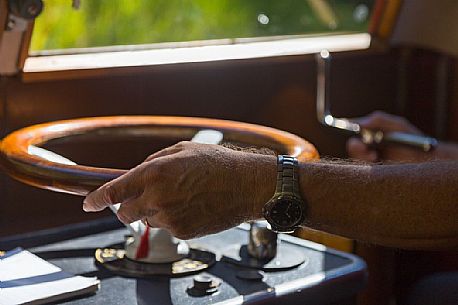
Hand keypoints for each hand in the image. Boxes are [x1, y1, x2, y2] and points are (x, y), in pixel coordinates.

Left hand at [83, 141, 275, 238]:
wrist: (246, 185)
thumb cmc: (217, 164)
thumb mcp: (182, 150)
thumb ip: (153, 162)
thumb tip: (136, 173)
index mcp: (154, 173)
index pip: (114, 191)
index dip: (97, 199)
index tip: (89, 204)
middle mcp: (157, 197)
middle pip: (125, 213)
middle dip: (126, 208)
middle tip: (139, 201)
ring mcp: (169, 217)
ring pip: (148, 220)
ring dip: (154, 211)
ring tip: (180, 197)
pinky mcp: (182, 231)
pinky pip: (167, 227)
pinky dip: (173, 219)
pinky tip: (191, 206)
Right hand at [346, 111, 432, 161]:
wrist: (426, 158)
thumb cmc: (412, 138)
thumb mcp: (398, 125)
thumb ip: (380, 119)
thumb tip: (361, 123)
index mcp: (370, 130)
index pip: (352, 127)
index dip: (345, 128)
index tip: (346, 130)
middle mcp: (368, 143)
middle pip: (352, 145)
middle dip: (354, 146)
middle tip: (362, 146)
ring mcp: (371, 156)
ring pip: (356, 157)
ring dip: (362, 156)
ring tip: (374, 156)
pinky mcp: (375, 169)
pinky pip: (364, 167)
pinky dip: (367, 164)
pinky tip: (377, 161)